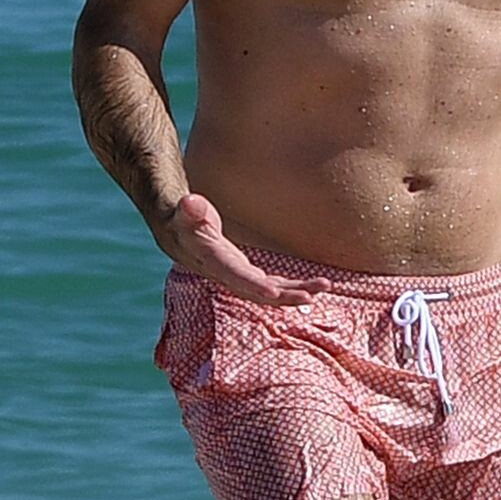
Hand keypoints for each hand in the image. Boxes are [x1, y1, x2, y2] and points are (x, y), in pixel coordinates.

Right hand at [155, 193, 333, 305]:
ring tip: (324, 287)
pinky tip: (311, 289)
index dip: (254, 285)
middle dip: (284, 295)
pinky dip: (290, 288)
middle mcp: (225, 274)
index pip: (235, 275)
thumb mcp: (182, 210)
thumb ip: (189, 209)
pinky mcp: (245, 274)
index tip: (275, 293)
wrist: (176, 231)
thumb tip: (191, 204)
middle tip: (311, 296)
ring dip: (295, 291)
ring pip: (268, 290)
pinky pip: (271, 285)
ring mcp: (237, 277)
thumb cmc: (181, 217)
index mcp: (210, 260)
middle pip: (257, 290)